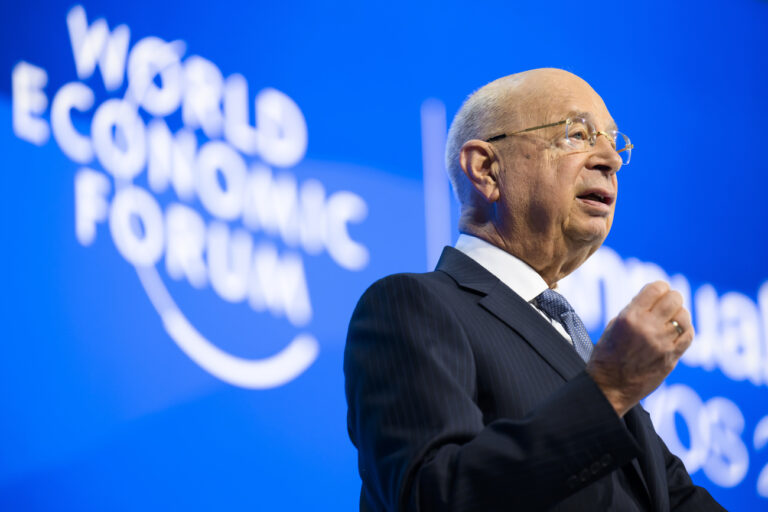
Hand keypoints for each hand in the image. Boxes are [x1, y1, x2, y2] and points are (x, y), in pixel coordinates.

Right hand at [586, 281, 693, 416]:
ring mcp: (662, 344)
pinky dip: (686, 330)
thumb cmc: (606, 355)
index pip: (656, 289)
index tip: (659, 290)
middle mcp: (648, 328)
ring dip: (679, 314)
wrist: (609, 387)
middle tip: (669, 301)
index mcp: (630, 317)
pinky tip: (678, 331)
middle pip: (674, 299)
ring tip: (673, 318)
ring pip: (684, 317)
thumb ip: (633, 311)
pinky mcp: (670, 358)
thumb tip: (652, 301)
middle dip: (672, 297)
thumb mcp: (614, 326)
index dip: (660, 286)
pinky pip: (688, 336)